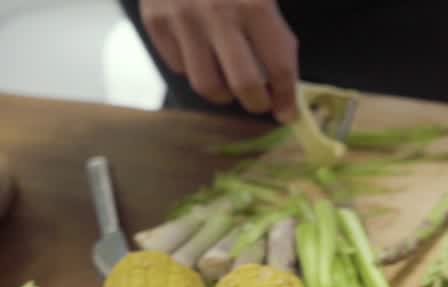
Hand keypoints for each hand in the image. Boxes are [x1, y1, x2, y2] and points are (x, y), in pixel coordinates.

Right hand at [140, 0, 297, 121]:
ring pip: (206, 85)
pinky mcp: (155, 21)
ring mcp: (182, 20)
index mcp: (254, 5)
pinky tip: (203, 56)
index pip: (279, 67)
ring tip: (231, 86)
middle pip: (243, 86)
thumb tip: (286, 80)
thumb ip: (276, 31)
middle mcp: (217, 15)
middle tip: (262, 103)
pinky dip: (194, 69)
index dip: (287, 96)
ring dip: (224, 94)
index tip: (288, 111)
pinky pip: (178, 66)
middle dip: (258, 103)